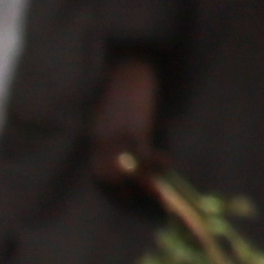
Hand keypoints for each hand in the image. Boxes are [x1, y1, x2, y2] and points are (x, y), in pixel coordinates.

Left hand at [86, 50, 163, 187]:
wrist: (127, 65)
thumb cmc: (122, 85)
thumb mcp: (115, 112)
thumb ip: (122, 130)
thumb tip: (141, 143)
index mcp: (95, 137)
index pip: (98, 171)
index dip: (112, 187)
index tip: (127, 195)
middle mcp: (101, 141)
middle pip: (106, 177)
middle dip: (125, 191)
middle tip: (144, 198)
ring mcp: (117, 137)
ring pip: (124, 172)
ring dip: (142, 183)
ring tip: (158, 190)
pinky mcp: (134, 129)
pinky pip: (143, 155)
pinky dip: (155, 163)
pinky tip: (168, 161)